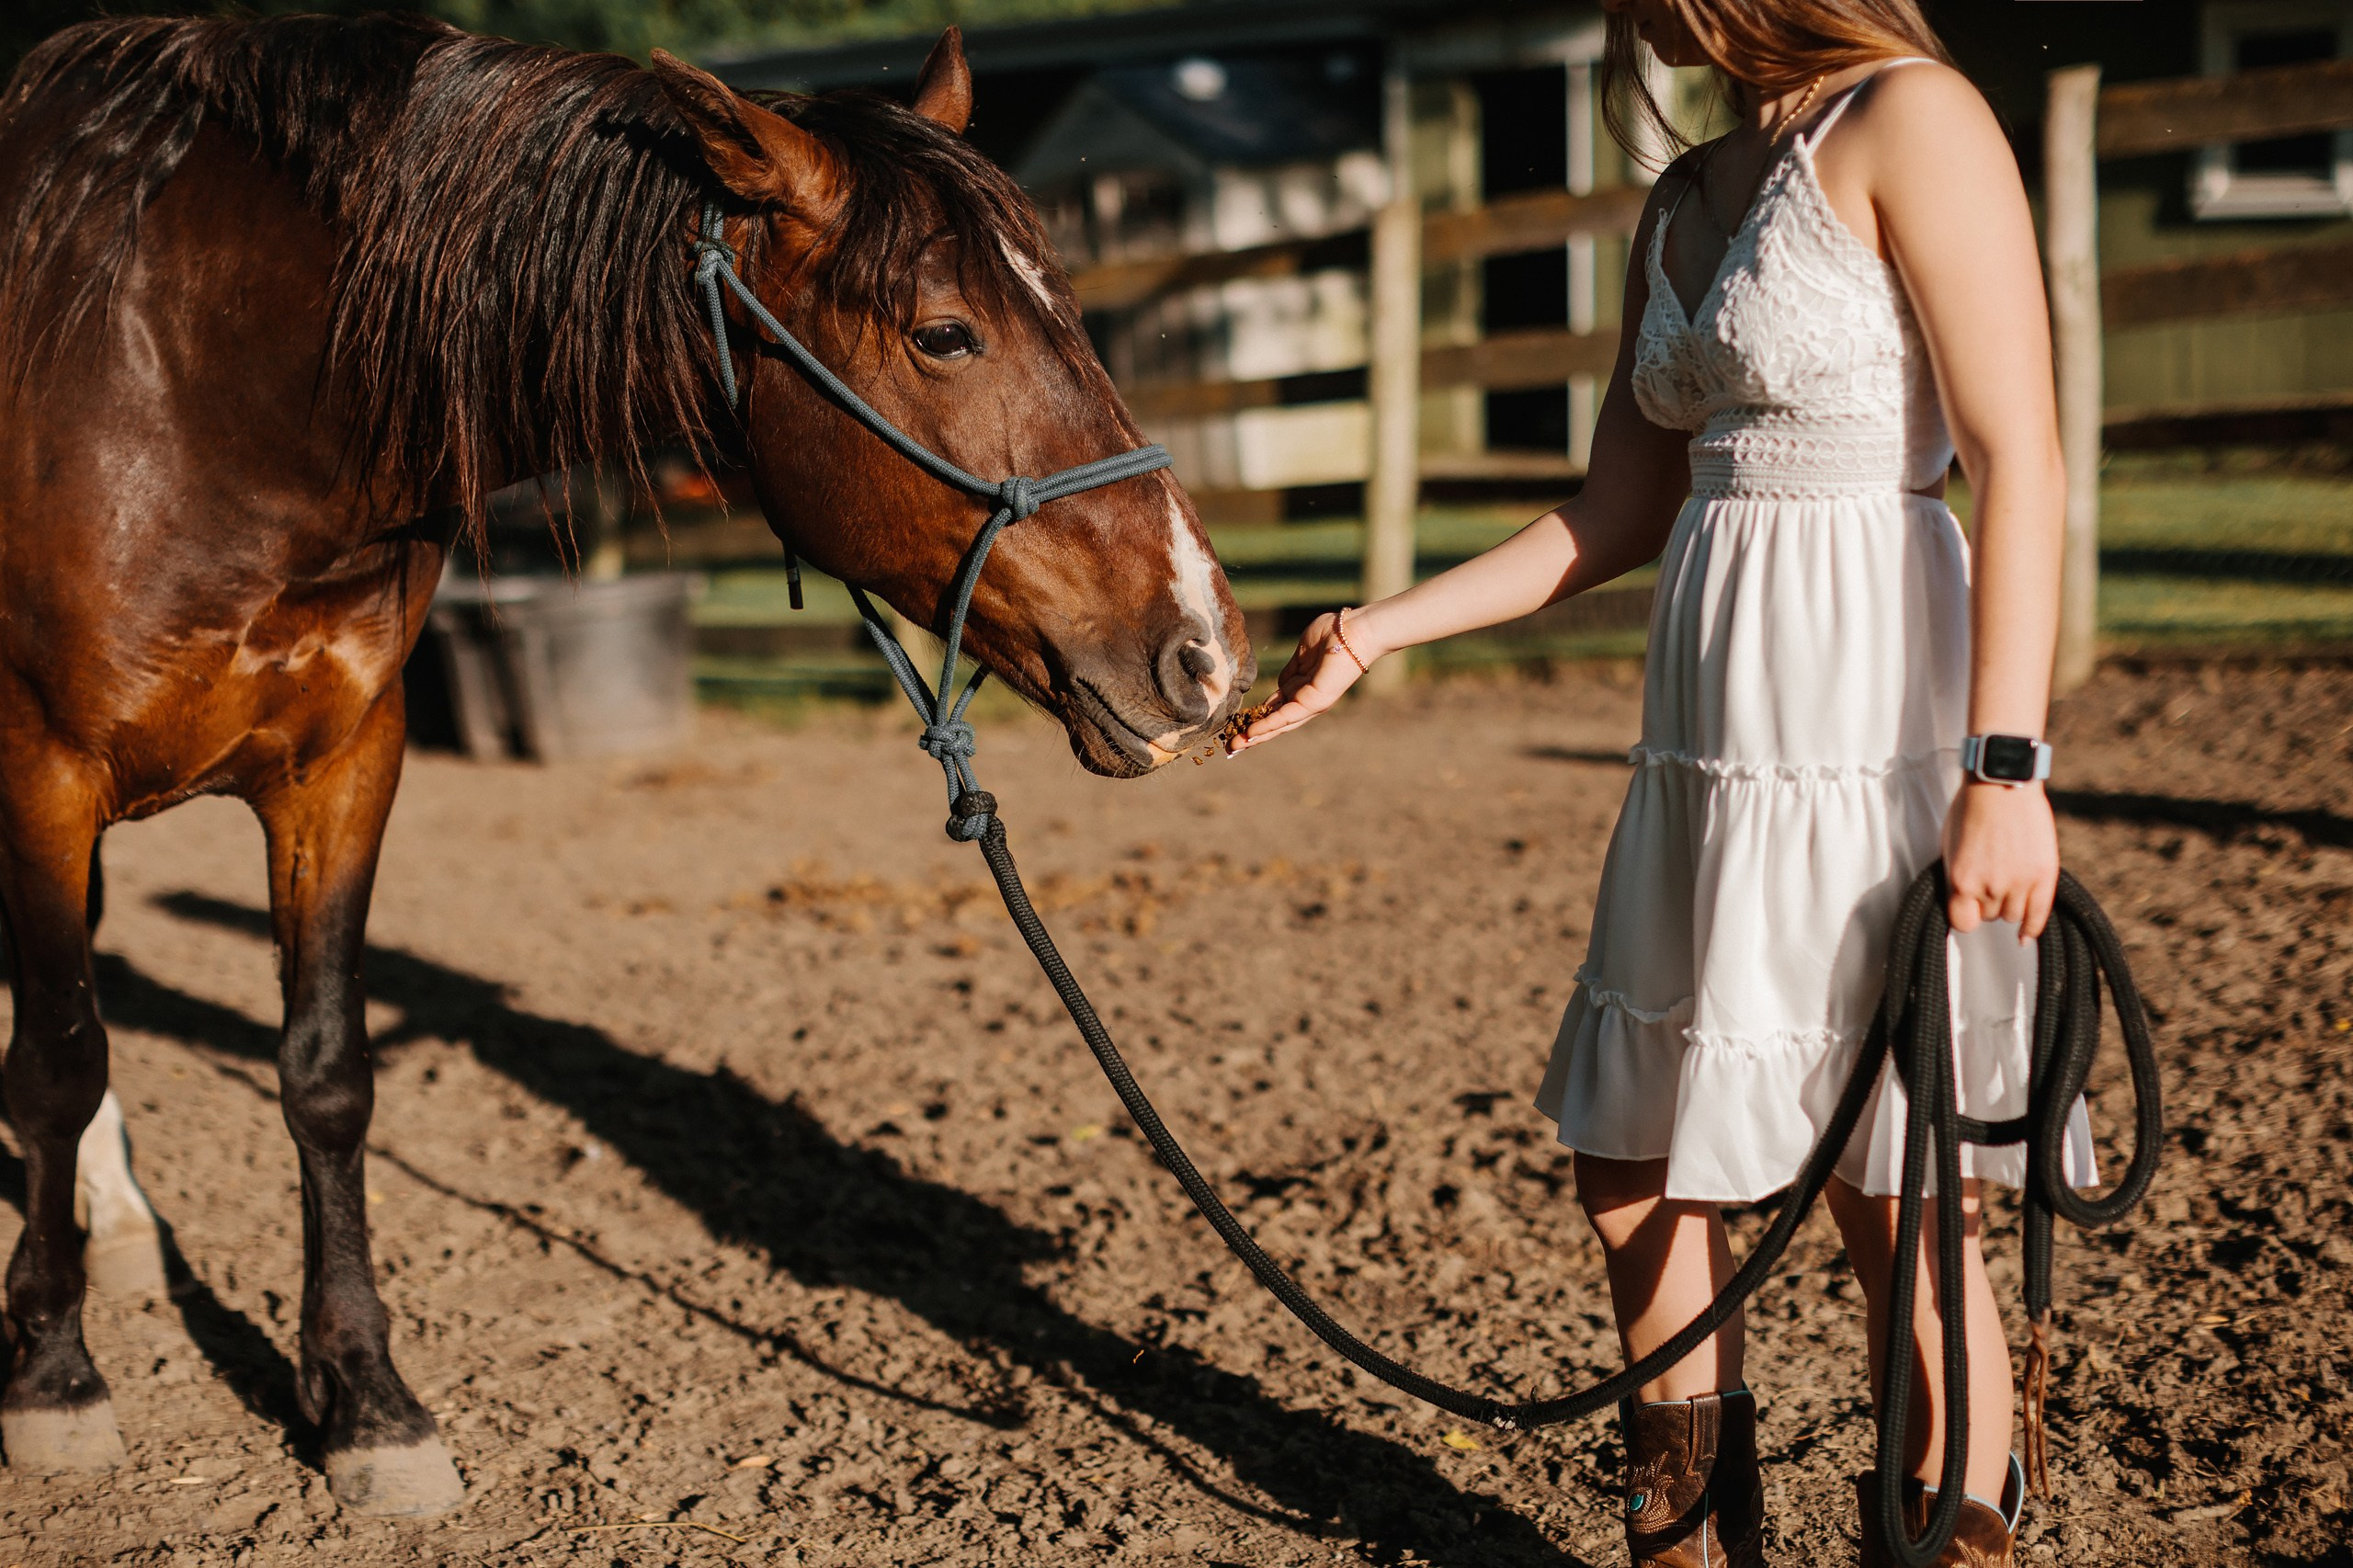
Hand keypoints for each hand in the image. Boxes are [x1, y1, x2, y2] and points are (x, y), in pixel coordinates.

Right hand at [1225, 608, 1374, 752]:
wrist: (1353, 631)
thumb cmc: (1332, 634)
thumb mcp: (1302, 654)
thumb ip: (1290, 672)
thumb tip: (1279, 687)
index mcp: (1302, 687)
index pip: (1274, 707)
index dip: (1256, 718)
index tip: (1237, 728)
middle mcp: (1305, 698)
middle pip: (1275, 722)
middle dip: (1252, 735)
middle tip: (1230, 748)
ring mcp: (1311, 702)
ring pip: (1279, 725)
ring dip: (1256, 737)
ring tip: (1234, 747)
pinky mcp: (1315, 701)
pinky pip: (1287, 716)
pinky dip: (1269, 725)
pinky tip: (1252, 733)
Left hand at [1942, 780, 2059, 938]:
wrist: (2002, 783)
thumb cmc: (1971, 808)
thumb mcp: (1950, 846)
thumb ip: (1956, 877)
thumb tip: (1960, 900)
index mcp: (1961, 880)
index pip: (1963, 923)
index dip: (1965, 915)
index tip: (1968, 909)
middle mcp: (1990, 886)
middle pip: (1989, 917)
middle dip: (1988, 902)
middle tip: (1990, 880)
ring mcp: (2019, 882)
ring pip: (2013, 916)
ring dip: (2009, 906)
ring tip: (2008, 885)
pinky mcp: (2043, 875)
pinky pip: (2038, 915)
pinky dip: (2031, 928)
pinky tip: (2025, 934)